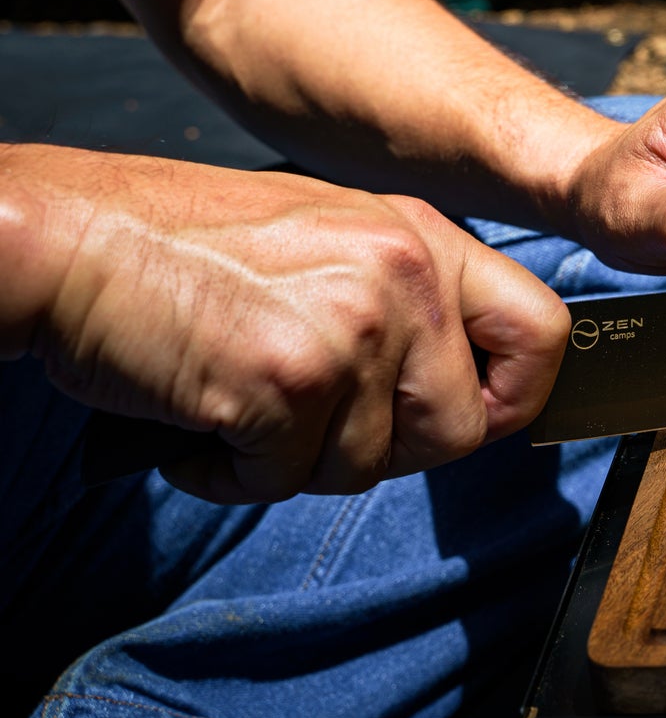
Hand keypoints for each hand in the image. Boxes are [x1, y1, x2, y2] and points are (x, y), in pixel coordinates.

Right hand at [5, 147, 568, 502]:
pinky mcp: (290, 381)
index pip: (543, 334)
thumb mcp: (331, 238)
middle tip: (309, 420)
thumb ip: (406, 301)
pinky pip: (284, 481)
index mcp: (423, 237)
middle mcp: (405, 275)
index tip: (465, 417)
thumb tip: (463, 390)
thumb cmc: (184, 246)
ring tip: (236, 398)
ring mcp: (353, 327)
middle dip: (385, 450)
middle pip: (460, 429)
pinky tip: (197, 419)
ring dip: (295, 461)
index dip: (512, 399)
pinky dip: (229, 473)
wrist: (70, 238)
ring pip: (368, 467)